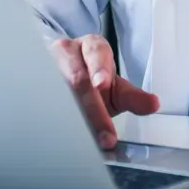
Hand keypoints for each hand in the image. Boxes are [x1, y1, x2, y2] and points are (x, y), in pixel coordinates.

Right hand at [51, 34, 159, 149]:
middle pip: (77, 79)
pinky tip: (64, 138)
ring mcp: (46, 67)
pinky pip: (43, 105)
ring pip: (57, 93)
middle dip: (92, 110)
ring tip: (88, 142)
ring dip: (73, 120)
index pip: (96, 53)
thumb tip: (153, 105)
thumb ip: (133, 97)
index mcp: (91, 46)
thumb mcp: (114, 86)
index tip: (102, 84)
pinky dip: (56, 123)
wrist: (64, 74)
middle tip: (106, 136)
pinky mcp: (34, 86)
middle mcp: (67, 52)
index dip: (99, 69)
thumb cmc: (92, 79)